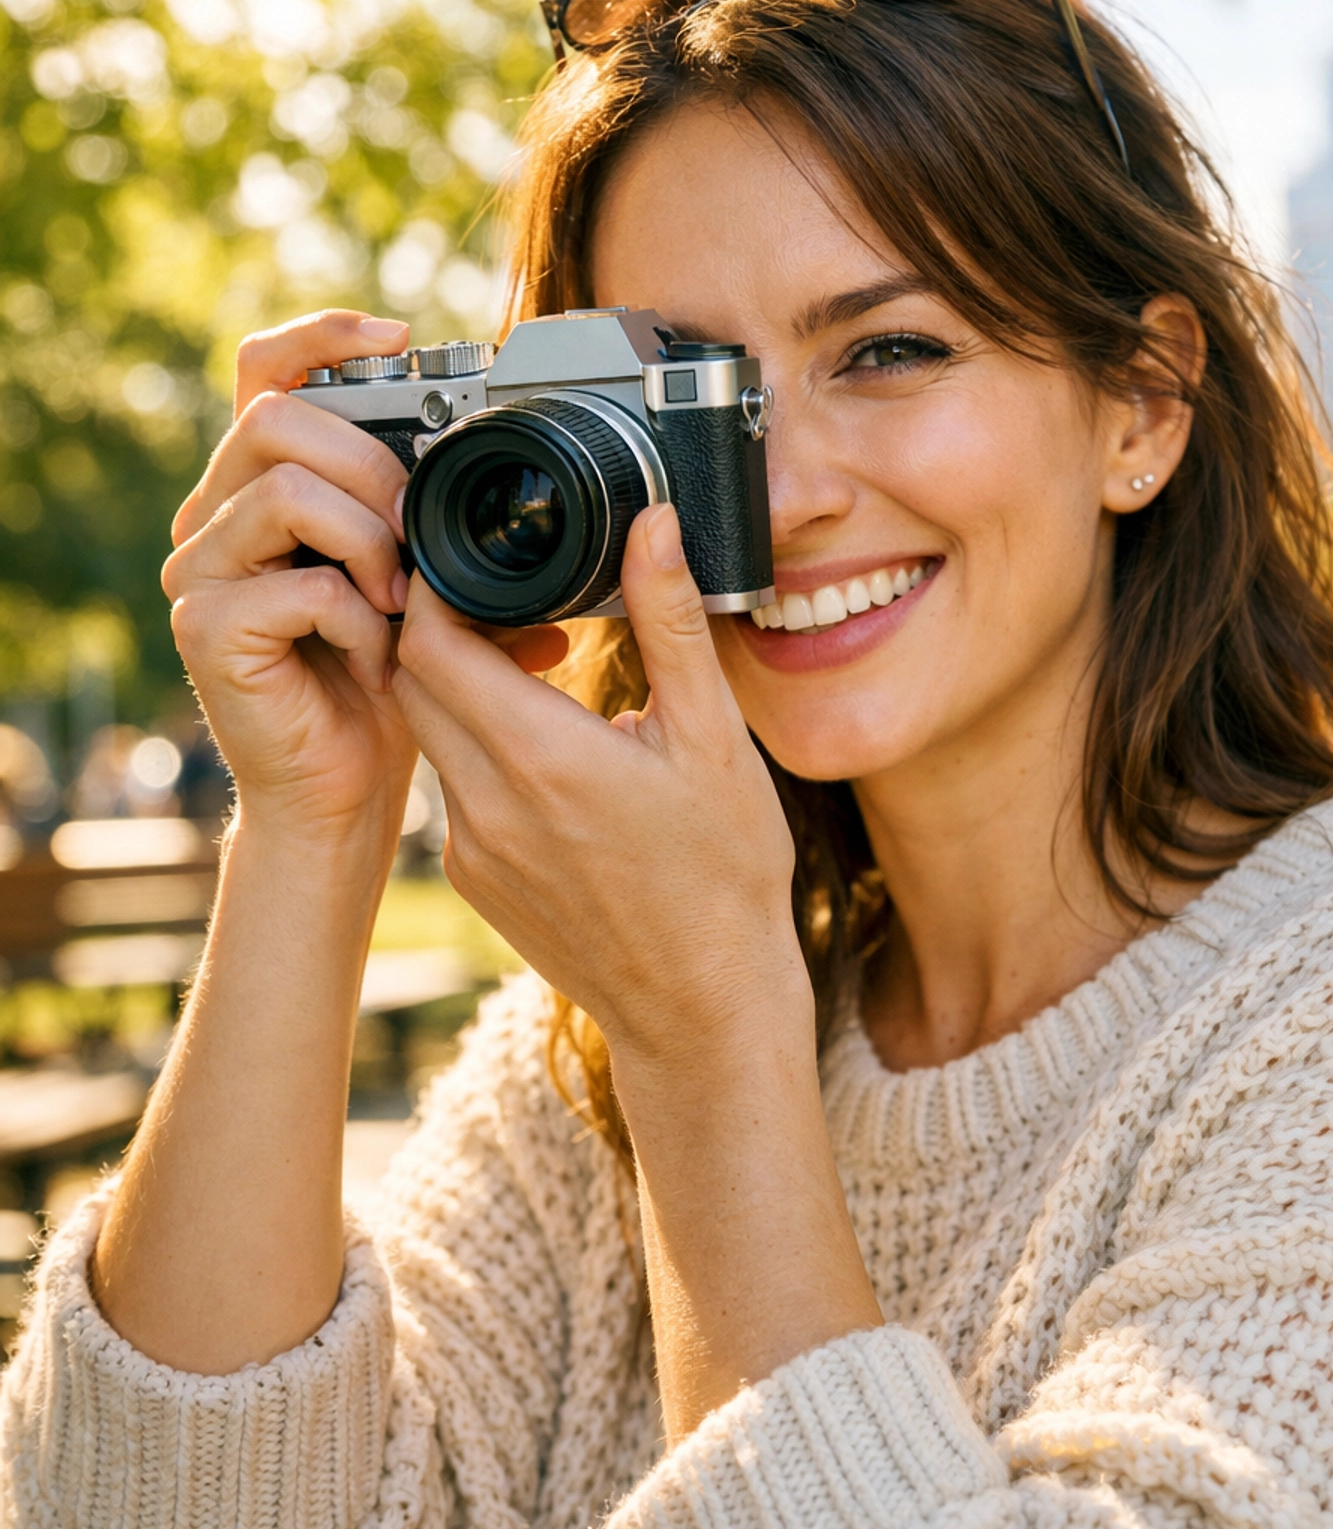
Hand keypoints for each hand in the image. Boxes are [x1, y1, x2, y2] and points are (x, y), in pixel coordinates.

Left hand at [391, 503, 808, 1067]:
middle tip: (506, 598)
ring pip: (428, 733)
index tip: (479, 556)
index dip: (439, 584)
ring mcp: (471, 848)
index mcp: (541, 756)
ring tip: (532, 666)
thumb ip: (670, 620)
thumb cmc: (724, 873)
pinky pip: (450, 788)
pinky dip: (478, 750)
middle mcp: (485, 803)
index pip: (431, 639)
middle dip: (442, 626)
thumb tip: (655, 521)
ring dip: (460, 689)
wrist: (703, 1006)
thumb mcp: (714, 736)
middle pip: (412, 678)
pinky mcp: (474, 880)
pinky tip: (544, 750)